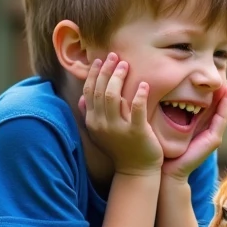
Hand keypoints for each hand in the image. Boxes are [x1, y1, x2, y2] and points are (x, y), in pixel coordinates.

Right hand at [78, 53, 162, 175]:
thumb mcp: (100, 133)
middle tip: (115, 57)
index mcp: (93, 121)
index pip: (89, 92)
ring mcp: (118, 129)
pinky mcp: (137, 132)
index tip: (100, 60)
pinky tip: (144, 84)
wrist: (135, 170)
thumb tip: (81, 99)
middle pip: (100, 91)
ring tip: (126, 65)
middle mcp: (102, 124)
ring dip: (119, 78)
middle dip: (107, 71)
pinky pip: (137, 110)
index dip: (94, 74)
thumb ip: (90, 115)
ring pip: (113, 97)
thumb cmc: (120, 148)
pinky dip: (139, 95)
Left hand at [162, 83, 226, 181]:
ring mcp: (213, 136)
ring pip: (223, 111)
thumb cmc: (165, 149)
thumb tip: (168, 95)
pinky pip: (222, 119)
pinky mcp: (214, 140)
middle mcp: (209, 131)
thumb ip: (173, 114)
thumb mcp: (169, 127)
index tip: (212, 79)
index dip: (212, 93)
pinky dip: (225, 106)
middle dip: (222, 93)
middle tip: (223, 76)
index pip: (209, 107)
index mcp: (199, 128)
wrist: (168, 170)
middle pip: (219, 108)